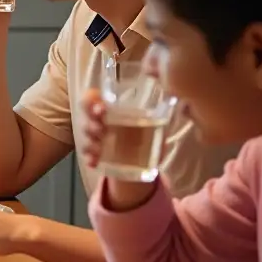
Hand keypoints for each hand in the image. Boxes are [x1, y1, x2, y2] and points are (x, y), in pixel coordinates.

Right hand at [79, 88, 156, 211]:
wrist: (140, 157)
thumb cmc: (145, 132)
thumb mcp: (153, 121)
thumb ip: (159, 113)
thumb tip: (176, 101)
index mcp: (110, 107)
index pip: (91, 98)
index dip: (91, 100)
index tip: (101, 108)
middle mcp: (99, 120)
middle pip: (86, 116)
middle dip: (92, 122)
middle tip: (102, 129)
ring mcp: (95, 137)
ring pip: (85, 136)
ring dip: (91, 141)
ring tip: (100, 150)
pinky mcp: (95, 154)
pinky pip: (87, 155)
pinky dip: (90, 158)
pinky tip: (95, 163)